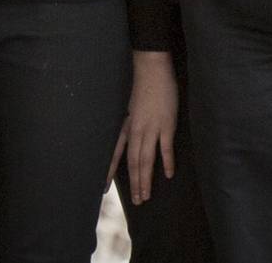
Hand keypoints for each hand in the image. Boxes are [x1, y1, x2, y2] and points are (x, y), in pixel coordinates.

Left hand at [109, 50, 177, 202]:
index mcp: (126, 127)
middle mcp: (136, 131)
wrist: (152, 70)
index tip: (104, 189)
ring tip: (147, 195)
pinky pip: (165, 148)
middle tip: (138, 200)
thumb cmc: (143, 87)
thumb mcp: (131, 108)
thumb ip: (131, 123)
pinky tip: (168, 174)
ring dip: (146, 180)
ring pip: (146, 160)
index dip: (110, 172)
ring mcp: (151, 128)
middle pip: (133, 163)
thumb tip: (131, 136)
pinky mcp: (166, 125)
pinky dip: (166, 162)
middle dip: (135, 183)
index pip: (115, 154)